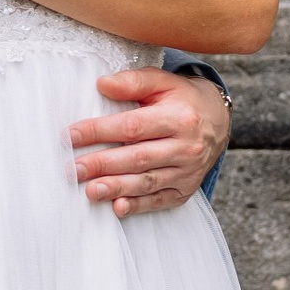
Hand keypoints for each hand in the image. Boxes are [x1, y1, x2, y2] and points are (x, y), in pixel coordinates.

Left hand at [69, 66, 229, 218]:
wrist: (218, 122)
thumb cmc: (183, 100)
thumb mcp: (163, 82)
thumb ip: (133, 82)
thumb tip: (102, 84)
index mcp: (180, 118)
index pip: (133, 126)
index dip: (100, 131)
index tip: (71, 135)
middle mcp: (187, 147)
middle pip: (138, 158)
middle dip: (103, 164)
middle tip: (73, 169)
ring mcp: (188, 172)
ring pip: (148, 182)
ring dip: (117, 188)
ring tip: (90, 190)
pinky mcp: (185, 190)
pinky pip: (160, 201)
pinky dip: (138, 206)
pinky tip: (117, 207)